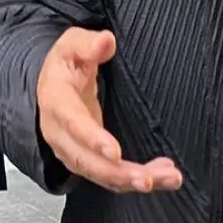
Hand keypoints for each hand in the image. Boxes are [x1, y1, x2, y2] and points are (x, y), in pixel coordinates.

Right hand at [36, 28, 182, 194]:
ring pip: (100, 174)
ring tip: (169, 178)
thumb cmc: (66, 63)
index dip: (92, 139)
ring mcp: (74, 150)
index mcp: (56, 102)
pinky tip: (163, 177)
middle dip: (116, 173)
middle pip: (85, 161)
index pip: (72, 124)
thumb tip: (106, 41)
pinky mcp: (89, 160)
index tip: (114, 152)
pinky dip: (136, 179)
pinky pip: (111, 176)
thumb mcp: (72, 44)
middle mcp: (61, 134)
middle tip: (147, 179)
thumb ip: (87, 44)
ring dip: (132, 180)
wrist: (53, 83)